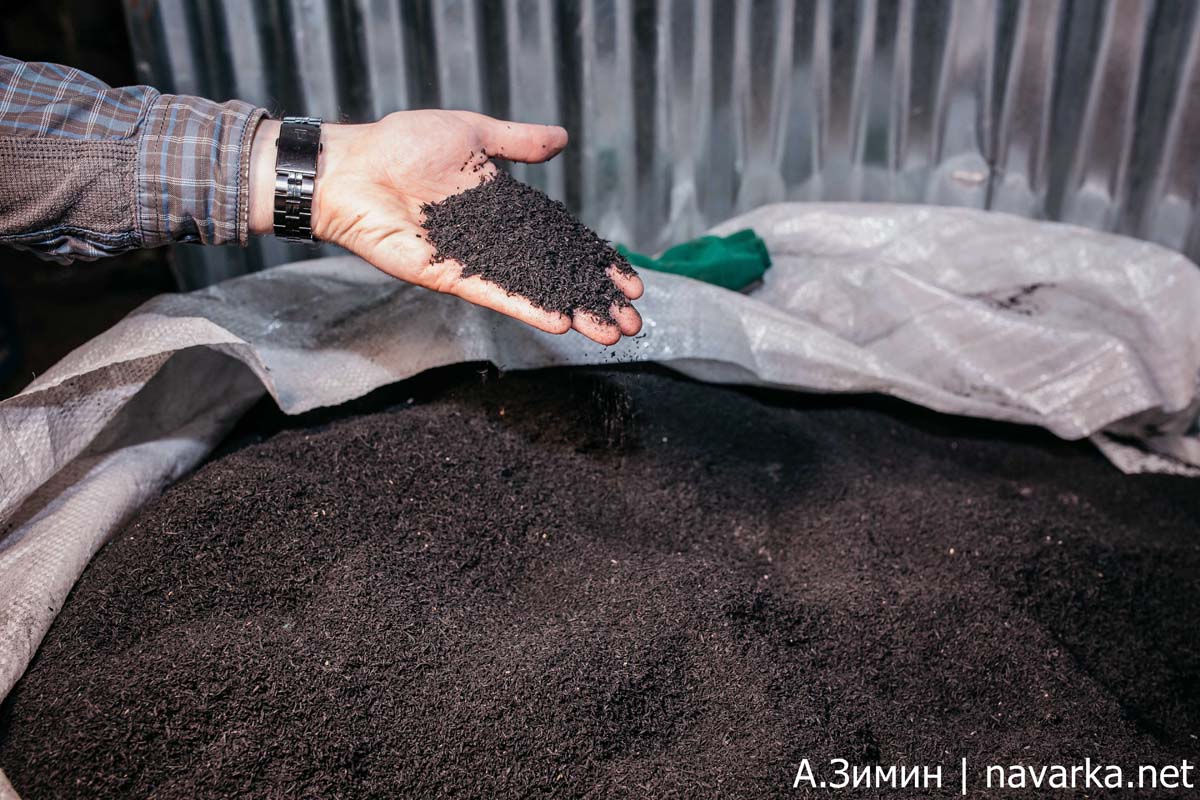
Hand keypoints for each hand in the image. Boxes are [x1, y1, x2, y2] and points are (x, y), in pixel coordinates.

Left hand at [249, 112, 642, 344]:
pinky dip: (527, 309)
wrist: (352, 167)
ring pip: (534, 291)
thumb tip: (562, 139)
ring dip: (572, 313)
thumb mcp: (472, 132)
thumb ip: (518, 142)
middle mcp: (495, 240)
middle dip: (596, 298)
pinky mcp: (450, 277)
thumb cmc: (401, 143)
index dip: (596, 261)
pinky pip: (496, 295)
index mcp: (504, 207)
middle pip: (557, 274)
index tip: (630, 282)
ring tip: (609, 334)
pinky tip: (560, 323)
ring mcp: (475, 261)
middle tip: (634, 322)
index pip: (563, 240)